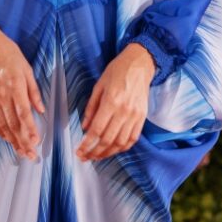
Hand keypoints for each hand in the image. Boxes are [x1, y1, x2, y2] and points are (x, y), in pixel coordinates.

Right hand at [0, 26, 43, 160]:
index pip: (23, 113)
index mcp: (15, 86)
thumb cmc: (9, 55)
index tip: (35, 142)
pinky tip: (6, 139)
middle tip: (31, 155)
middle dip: (22, 142)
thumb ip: (34, 91)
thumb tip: (41, 110)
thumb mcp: (27, 69)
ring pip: (2, 124)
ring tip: (21, 152)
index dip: (29, 130)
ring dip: (12, 140)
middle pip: (12, 124)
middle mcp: (2, 94)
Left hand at [76, 43, 155, 161]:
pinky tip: (113, 150)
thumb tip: (85, 128)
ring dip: (108, 153)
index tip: (79, 151)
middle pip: (108, 140)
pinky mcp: (142, 118)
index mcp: (111, 102)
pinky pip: (133, 138)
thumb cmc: (117, 72)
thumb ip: (91, 108)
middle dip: (94, 152)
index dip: (87, 144)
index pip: (97, 130)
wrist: (140, 64)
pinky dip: (122, 148)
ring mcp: (135, 116)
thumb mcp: (98, 86)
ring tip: (97, 156)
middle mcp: (124, 111)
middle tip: (84, 157)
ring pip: (121, 143)